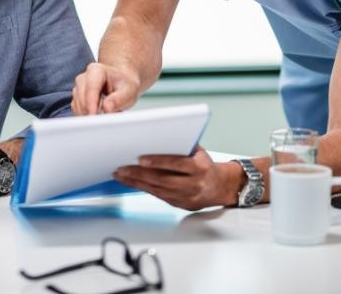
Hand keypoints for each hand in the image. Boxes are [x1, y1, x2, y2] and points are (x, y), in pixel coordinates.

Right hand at [71, 62, 140, 114]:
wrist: (121, 82)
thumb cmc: (124, 84)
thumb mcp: (129, 90)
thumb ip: (119, 99)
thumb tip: (107, 108)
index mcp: (96, 70)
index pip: (90, 88)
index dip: (91, 104)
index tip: (95, 117)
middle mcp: (84, 77)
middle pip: (81, 97)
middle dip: (91, 111)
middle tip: (106, 118)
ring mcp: (78, 87)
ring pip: (78, 105)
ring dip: (90, 113)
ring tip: (106, 110)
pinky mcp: (76, 97)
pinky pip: (77, 109)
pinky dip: (87, 115)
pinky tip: (99, 112)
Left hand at [113, 147, 237, 210]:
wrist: (220, 187)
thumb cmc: (205, 164)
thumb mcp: (199, 152)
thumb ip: (181, 146)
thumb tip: (155, 136)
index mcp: (200, 168)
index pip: (177, 164)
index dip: (158, 162)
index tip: (141, 159)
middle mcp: (194, 184)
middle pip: (163, 180)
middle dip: (140, 174)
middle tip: (122, 168)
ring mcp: (186, 197)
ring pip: (157, 190)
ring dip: (136, 182)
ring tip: (120, 174)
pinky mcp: (179, 204)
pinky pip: (157, 196)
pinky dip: (142, 188)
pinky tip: (130, 182)